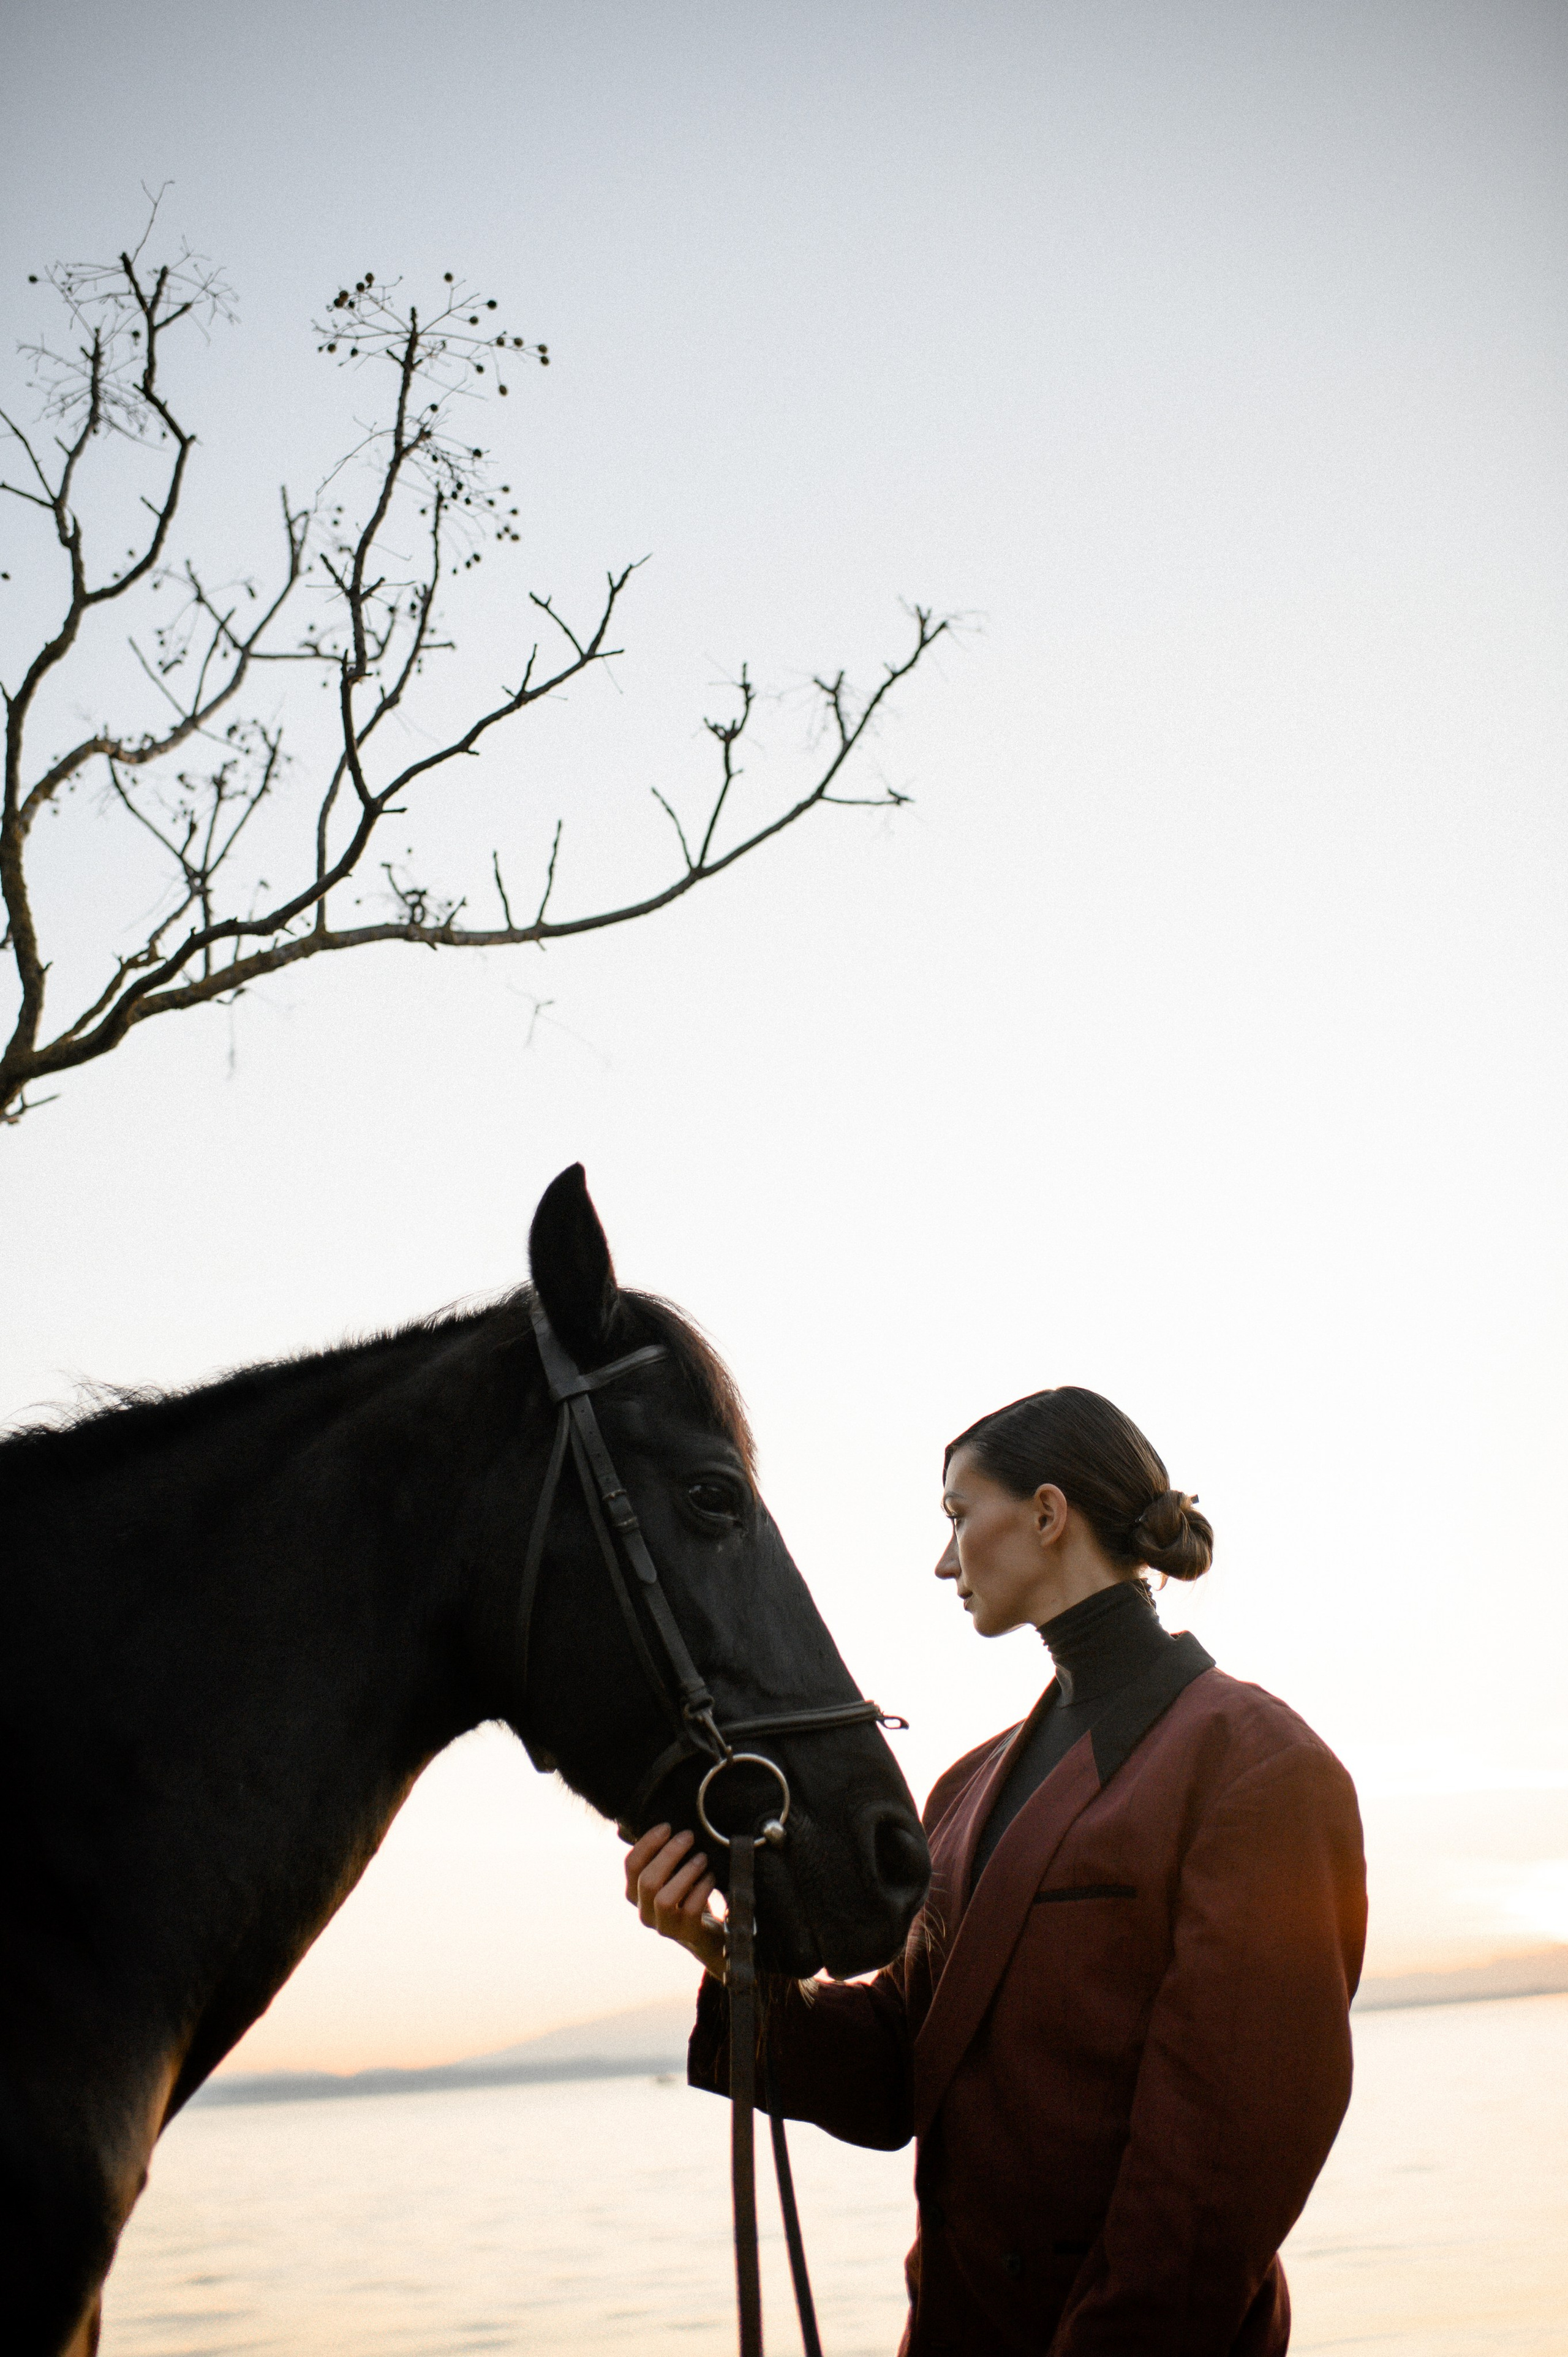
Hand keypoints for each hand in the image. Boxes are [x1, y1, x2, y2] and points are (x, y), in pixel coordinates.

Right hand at [621, 1821, 725, 1978]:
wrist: (708, 1931)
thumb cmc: (687, 1894)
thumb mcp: (671, 1874)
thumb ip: (660, 1855)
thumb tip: (658, 1824)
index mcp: (636, 1893)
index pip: (631, 1865)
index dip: (647, 1843)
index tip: (667, 1826)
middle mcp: (645, 1912)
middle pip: (647, 1881)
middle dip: (669, 1854)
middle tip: (689, 1836)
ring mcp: (664, 1926)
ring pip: (664, 1900)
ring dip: (685, 1873)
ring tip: (702, 1858)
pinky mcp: (686, 1934)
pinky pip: (690, 1910)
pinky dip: (702, 1889)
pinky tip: (711, 1877)